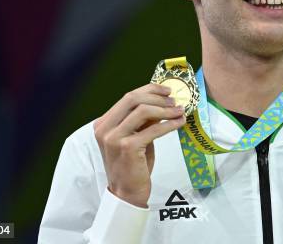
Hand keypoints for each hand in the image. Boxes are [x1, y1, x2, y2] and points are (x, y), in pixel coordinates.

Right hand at [94, 83, 185, 207]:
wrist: (126, 192)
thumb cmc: (132, 164)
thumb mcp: (135, 136)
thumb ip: (143, 120)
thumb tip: (162, 101)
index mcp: (104, 123)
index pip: (128, 97)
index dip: (149, 90)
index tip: (166, 90)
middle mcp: (105, 128)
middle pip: (133, 99)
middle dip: (157, 97)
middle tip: (174, 100)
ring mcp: (114, 138)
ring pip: (143, 111)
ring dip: (165, 109)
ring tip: (179, 111)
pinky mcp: (127, 147)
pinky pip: (153, 129)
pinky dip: (169, 124)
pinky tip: (179, 123)